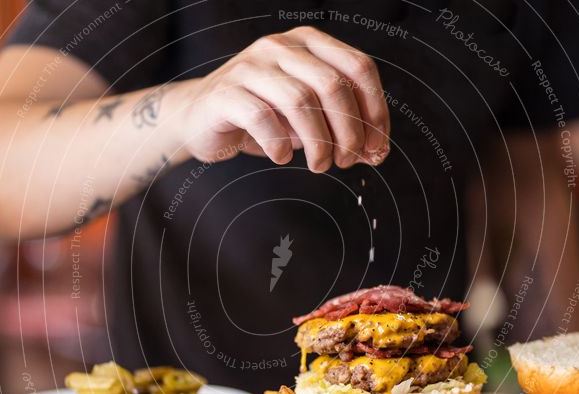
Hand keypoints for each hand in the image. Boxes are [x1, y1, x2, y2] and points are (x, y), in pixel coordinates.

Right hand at [175, 26, 389, 172]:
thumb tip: (375, 153)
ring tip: (320, 166)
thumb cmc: (262, 116)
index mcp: (308, 43)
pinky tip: (282, 157)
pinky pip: (262, 119)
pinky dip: (279, 144)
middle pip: (333, 85)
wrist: (201, 117)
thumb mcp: (307, 117)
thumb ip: (340, 127)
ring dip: (319, 143)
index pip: (359, 67)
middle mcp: (281, 47)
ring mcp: (251, 67)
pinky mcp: (226, 93)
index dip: (375, 110)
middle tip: (347, 161)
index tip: (377, 147)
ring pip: (301, 101)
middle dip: (349, 131)